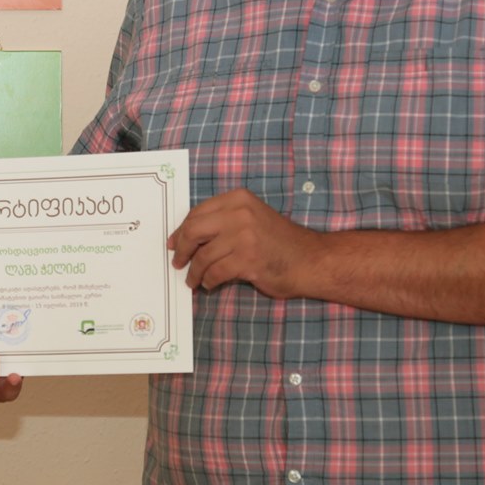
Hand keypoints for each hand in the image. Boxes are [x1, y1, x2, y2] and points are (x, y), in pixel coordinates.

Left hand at [169, 189, 315, 298]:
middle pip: (194, 231)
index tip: (173, 243)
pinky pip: (215, 272)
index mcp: (238, 199)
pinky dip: (208, 281)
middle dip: (182, 249)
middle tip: (178, 262)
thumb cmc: (279, 243)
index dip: (181, 231)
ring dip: (195, 272)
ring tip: (194, 280)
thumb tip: (186, 238)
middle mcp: (239, 213)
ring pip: (203, 256)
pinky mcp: (247, 259)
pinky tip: (210, 284)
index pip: (197, 213)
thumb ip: (223, 222)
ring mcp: (243, 236)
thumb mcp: (250, 219)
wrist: (310, 260)